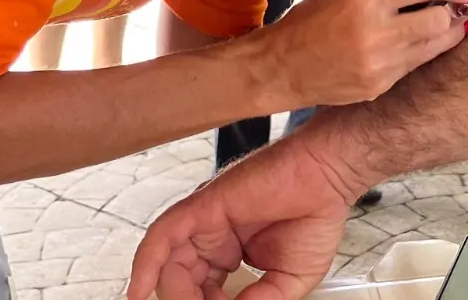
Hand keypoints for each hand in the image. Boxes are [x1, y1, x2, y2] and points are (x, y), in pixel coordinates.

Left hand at [129, 134, 362, 299]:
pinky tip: (139, 293)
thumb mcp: (288, 282)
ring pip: (168, 265)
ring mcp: (204, 224)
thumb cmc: (315, 217)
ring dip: (172, 292)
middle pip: (181, 282)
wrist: (329, 179)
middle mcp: (211, 239)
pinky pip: (162, 237)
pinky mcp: (202, 207)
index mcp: (228, 255)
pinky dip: (146, 265)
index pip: (202, 294)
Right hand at [258, 0, 467, 107]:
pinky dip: (420, 51)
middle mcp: (379, 34)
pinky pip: (415, 65)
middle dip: (453, 11)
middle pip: (441, 21)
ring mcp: (382, 66)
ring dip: (447, 33)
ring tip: (445, 23)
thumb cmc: (311, 19)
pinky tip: (412, 42)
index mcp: (368, 0)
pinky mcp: (382, 87)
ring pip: (435, 47)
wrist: (283, 68)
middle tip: (456, 6)